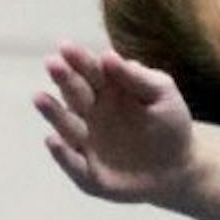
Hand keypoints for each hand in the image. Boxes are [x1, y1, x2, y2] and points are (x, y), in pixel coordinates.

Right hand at [33, 42, 196, 203]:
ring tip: (40, 97)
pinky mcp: (87, 172)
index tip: (66, 47)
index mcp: (107, 90)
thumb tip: (109, 55)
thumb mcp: (162, 94)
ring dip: (53, 112)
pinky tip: (53, 140)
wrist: (179, 166)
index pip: (90, 71)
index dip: (78, 59)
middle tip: (53, 63)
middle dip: (63, 79)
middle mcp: (89, 113)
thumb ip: (137, 77)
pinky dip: (62, 153)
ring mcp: (85, 142)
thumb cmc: (169, 123)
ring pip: (66, 126)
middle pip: (74, 94)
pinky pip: (73, 163)